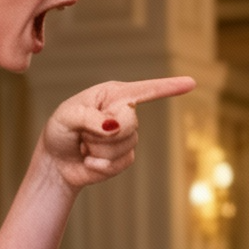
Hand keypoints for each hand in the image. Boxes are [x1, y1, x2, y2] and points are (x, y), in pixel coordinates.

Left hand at [40, 76, 195, 191]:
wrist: (56, 163)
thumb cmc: (59, 132)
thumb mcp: (66, 117)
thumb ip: (90, 118)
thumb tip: (115, 126)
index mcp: (113, 94)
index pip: (145, 90)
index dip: (169, 87)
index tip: (192, 83)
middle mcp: (123, 112)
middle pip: (130, 123)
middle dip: (104, 133)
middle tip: (83, 134)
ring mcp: (126, 136)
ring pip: (124, 145)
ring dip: (98, 150)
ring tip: (85, 146)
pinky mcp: (125, 157)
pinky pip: (122, 163)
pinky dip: (101, 165)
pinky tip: (89, 161)